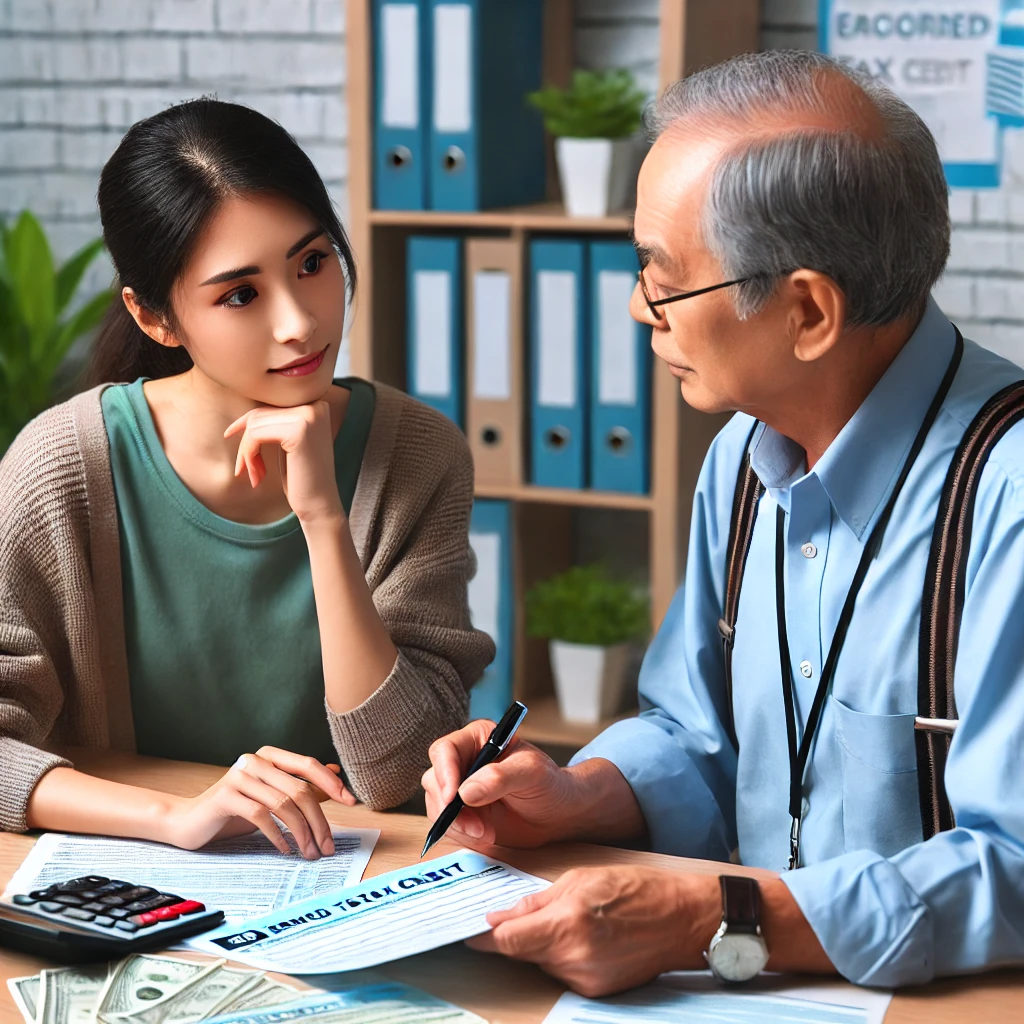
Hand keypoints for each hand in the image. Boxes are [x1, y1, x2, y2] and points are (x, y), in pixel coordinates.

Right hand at [163, 746, 356, 859]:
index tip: (351, 802)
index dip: (332, 783)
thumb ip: (300, 786)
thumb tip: (335, 772)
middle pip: (299, 789)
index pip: (308, 765)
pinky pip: (261, 816)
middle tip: (328, 846)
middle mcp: (255, 761)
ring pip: (283, 804)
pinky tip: (286, 849)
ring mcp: (239, 776)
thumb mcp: (272, 797)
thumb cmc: (235, 810)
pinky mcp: (225, 796)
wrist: (189, 822)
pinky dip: (278, 835)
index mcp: (270, 757)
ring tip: (310, 853)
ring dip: (301, 833)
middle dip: (318, 820)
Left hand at [224, 401, 341, 524]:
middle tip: (245, 471)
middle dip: (246, 444)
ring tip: (254, 475)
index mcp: (315, 404)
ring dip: (245, 453)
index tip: (232, 439)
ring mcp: (309, 415)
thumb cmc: (301, 476)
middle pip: (259, 414)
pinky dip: (249, 456)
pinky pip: (255, 435)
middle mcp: (315, 404)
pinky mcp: (299, 429)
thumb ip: (275, 419)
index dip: (246, 423)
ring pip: (254, 424)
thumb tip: (243, 402)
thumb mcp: (287, 441)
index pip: (268, 405)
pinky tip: (259, 476)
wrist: (320, 505)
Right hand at [422, 719, 581, 848]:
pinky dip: (462, 834)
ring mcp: (460, 788)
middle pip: (435, 779)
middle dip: (451, 807)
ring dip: (458, 824)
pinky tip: (486, 834)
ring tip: (486, 831)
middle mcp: (464, 761)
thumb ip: (501, 777)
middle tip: (475, 825)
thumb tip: (466, 792)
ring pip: (437, 805)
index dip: (445, 773)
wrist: (557, 814)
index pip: (445, 750)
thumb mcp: (532, 773)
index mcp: (478, 739)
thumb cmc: (549, 784)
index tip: (452, 797)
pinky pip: (447, 825)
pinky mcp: (462, 813)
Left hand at [467, 866, 719, 996]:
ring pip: (543, 963)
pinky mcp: (597, 992)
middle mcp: (573, 959)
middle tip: (531, 913)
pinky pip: (564, 973)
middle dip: (520, 935)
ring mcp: (586, 980)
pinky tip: (587, 936)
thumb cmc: (634, 888)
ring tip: (574, 919)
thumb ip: (534, 902)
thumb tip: (498, 918)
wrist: (682, 918)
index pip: (507, 941)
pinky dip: (565, 956)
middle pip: (523, 953)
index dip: (483, 938)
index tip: (467, 933)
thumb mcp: (579, 878)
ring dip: (545, 944)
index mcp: (566, 924)